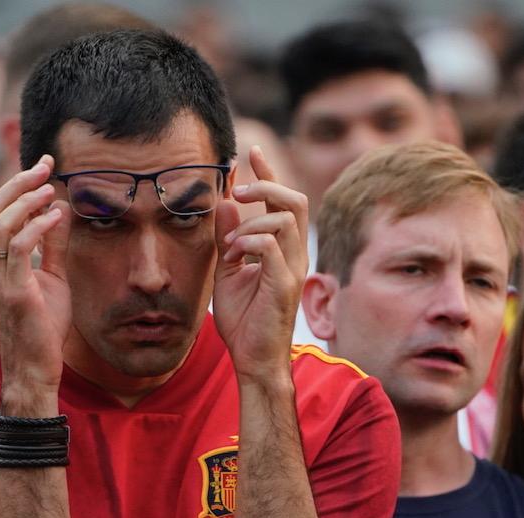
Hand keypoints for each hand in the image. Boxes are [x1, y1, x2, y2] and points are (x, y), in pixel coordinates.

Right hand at [0, 154, 71, 398]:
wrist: (36, 368)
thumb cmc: (43, 328)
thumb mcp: (53, 277)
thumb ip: (53, 245)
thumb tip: (60, 210)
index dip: (17, 185)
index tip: (44, 167)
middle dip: (17, 182)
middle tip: (45, 166)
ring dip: (25, 201)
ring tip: (50, 189)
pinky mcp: (13, 292)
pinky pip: (17, 248)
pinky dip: (36, 227)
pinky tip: (55, 217)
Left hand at [213, 145, 308, 380]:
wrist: (252, 359)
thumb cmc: (244, 320)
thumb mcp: (228, 270)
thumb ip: (228, 237)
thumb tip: (228, 200)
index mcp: (282, 250)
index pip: (283, 201)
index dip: (269, 173)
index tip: (251, 152)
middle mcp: (293, 255)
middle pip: (295, 201)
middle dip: (268, 185)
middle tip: (240, 188)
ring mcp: (292, 270)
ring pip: (285, 220)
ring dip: (252, 221)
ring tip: (232, 242)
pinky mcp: (284, 286)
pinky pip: (272, 247)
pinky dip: (250, 241)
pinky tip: (235, 254)